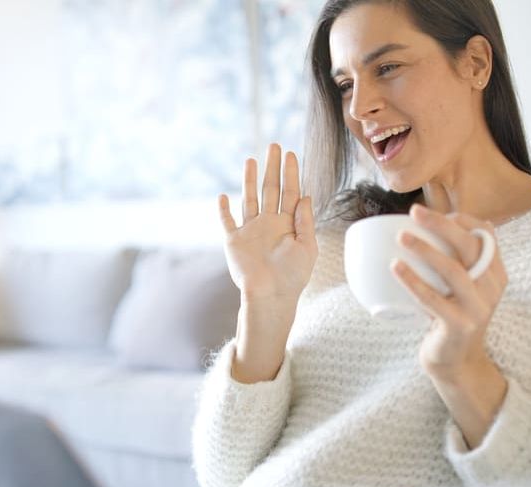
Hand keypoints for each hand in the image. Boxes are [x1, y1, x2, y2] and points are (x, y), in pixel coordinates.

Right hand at [218, 143, 317, 304]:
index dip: (291, 174)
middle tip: (274, 146)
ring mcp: (250, 231)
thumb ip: (305, 222)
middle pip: (271, 189)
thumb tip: (305, 196)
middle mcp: (269, 223)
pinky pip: (227, 221)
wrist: (271, 296)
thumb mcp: (307, 248)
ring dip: (249, 180)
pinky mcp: (234, 241)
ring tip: (251, 160)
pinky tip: (222, 196)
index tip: (291, 155)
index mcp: (288, 224)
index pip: (290, 193)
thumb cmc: (293, 277)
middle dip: (272, 168)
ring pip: (250, 198)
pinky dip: (224, 209)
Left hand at [391, 204, 507, 378]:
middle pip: (471, 246)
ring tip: (401, 237)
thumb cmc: (451, 315)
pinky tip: (396, 267)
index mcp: (495, 274)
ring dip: (425, 249)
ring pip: (453, 270)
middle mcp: (492, 288)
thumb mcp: (462, 286)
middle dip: (442, 225)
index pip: (486, 235)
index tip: (433, 211)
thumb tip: (439, 222)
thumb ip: (457, 260)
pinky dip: (413, 280)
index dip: (462, 219)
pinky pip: (433, 299)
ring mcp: (477, 308)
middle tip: (414, 212)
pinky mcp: (459, 325)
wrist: (455, 361)